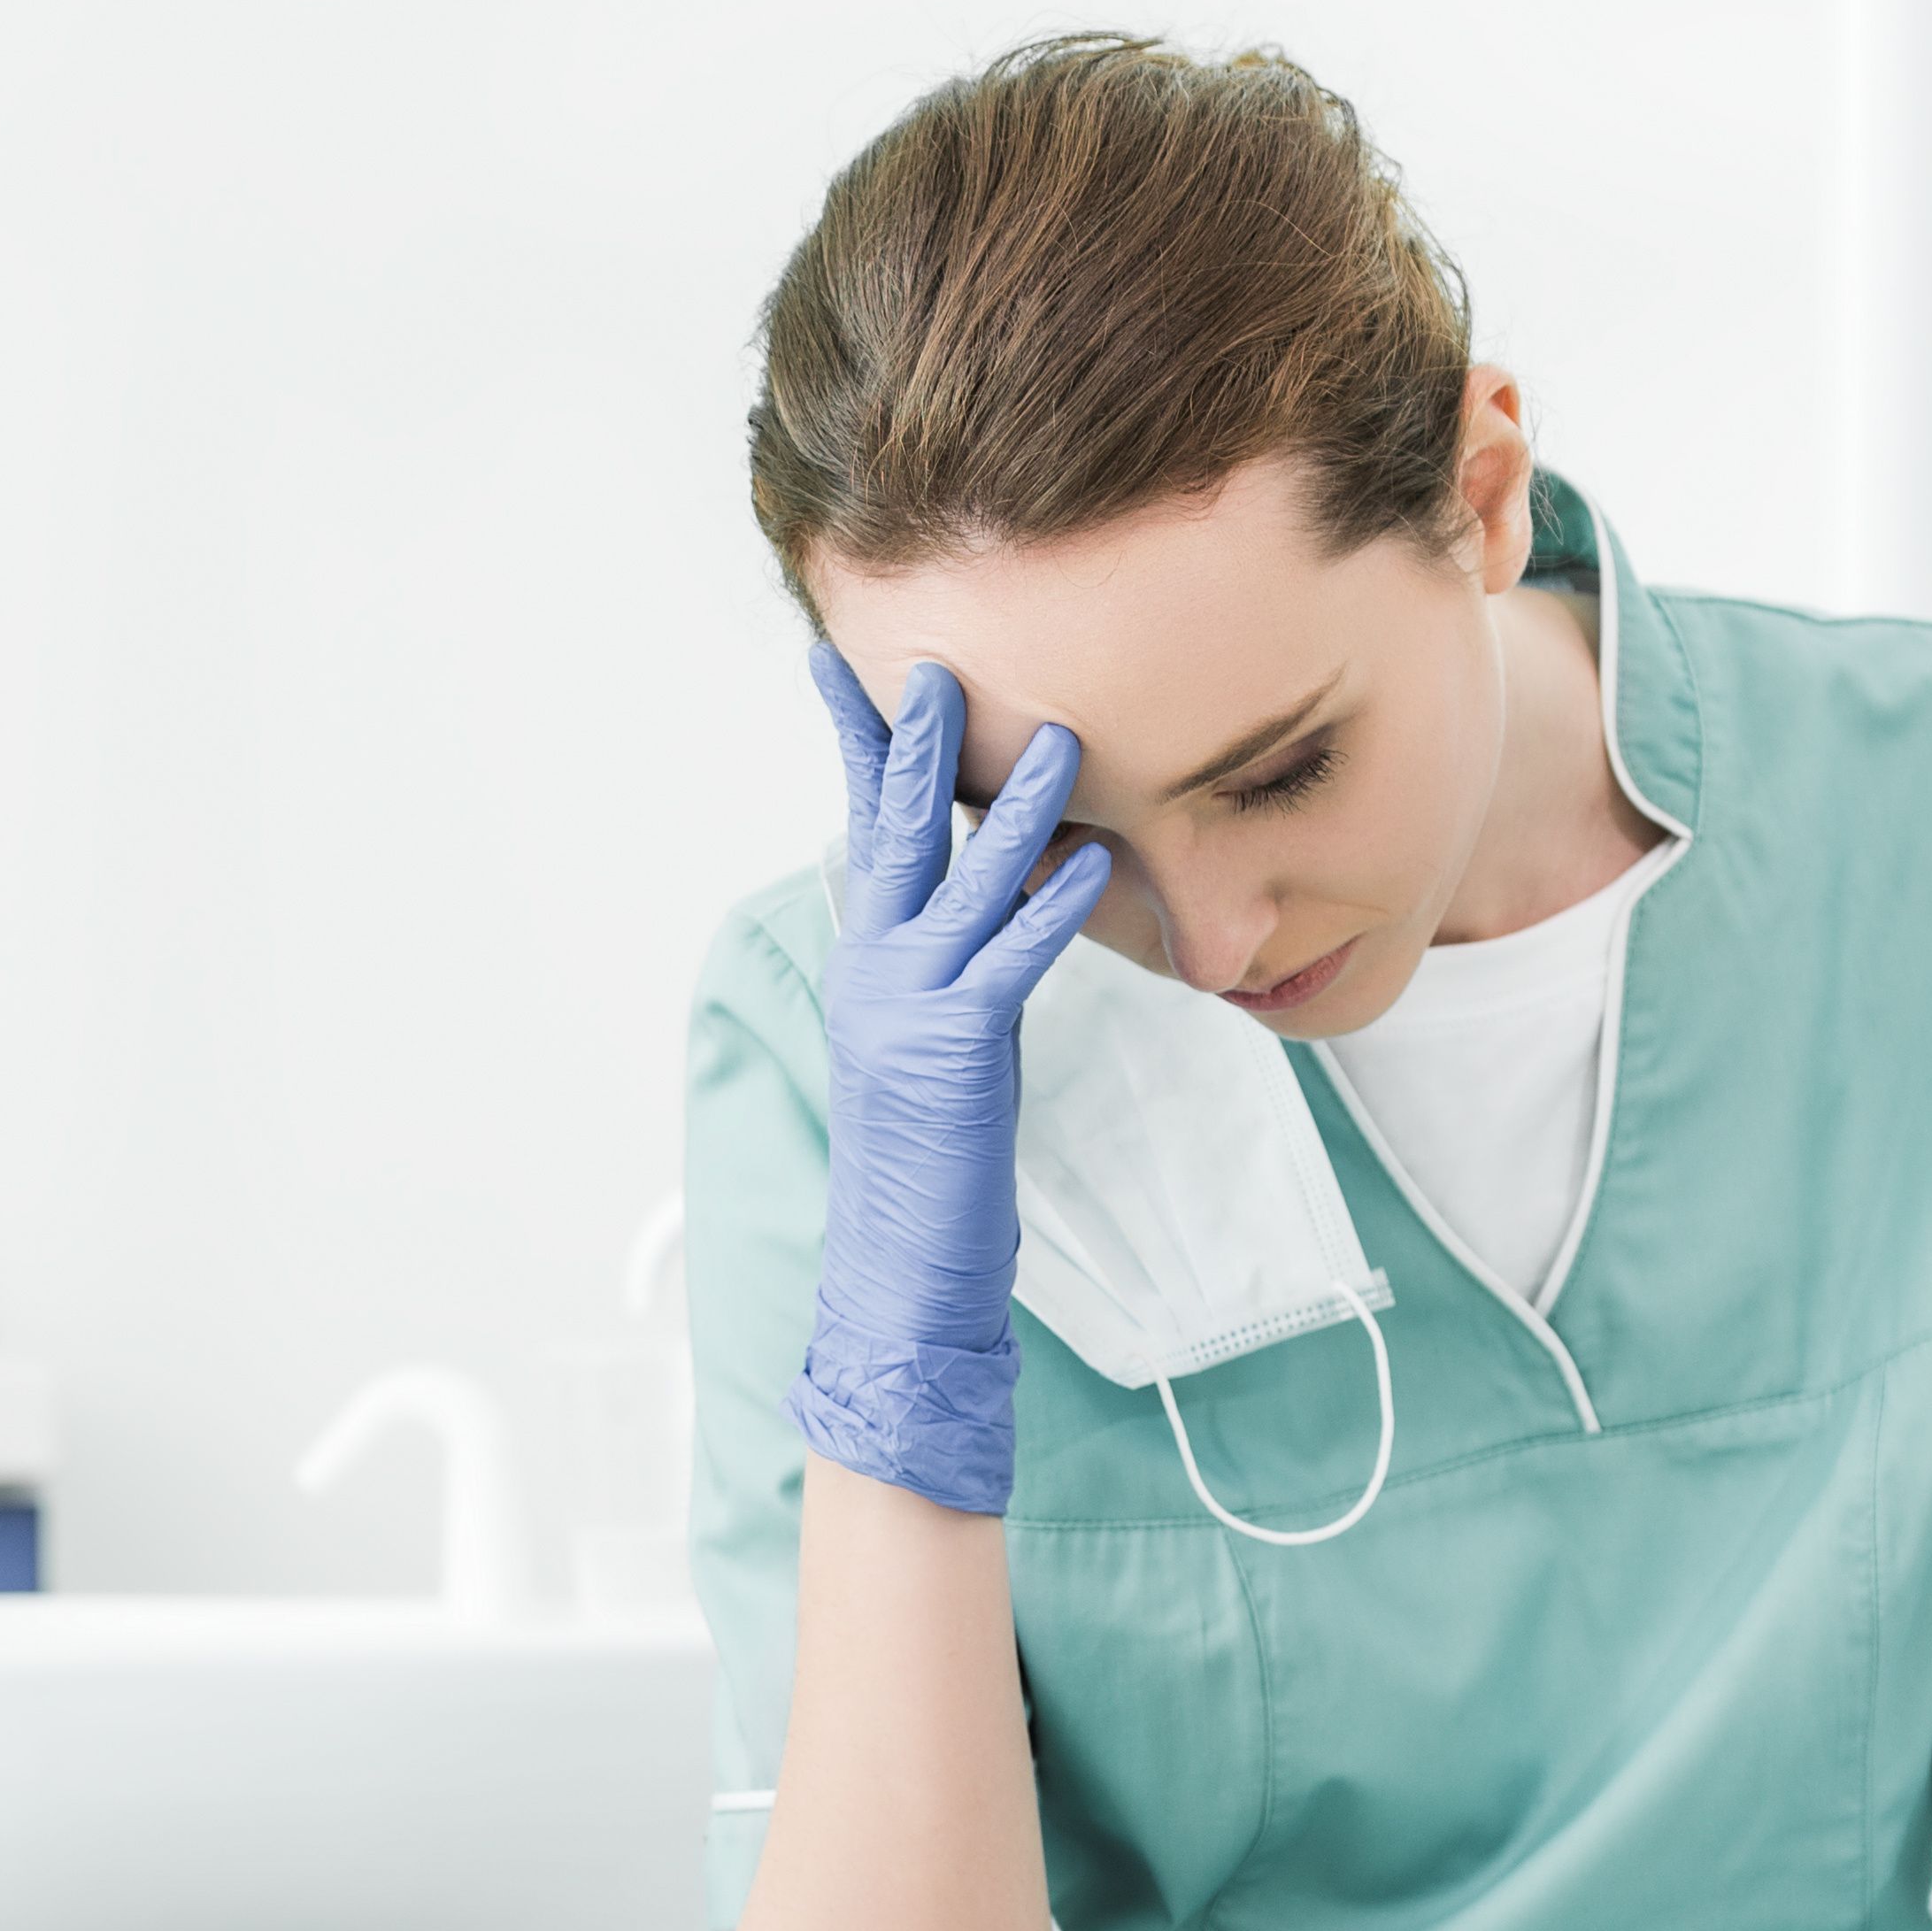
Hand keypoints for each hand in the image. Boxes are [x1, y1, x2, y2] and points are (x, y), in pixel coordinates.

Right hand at [788, 641, 1110, 1513]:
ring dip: (1012, 806)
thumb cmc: (928, 1159)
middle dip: (913, 744)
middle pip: (891, 830)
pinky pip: (1011, 959)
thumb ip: (946, 961)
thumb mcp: (931, 1038)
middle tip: (936, 665)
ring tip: (1060, 738)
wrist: (900, 1265)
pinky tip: (1089, 864)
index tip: (842, 665)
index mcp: (866, 958)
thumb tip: (983, 898)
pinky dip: (1051, 908)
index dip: (854, 743)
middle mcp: (874, 967)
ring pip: (961, 882)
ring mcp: (908, 1005)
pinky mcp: (957, 1049)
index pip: (860, 827)